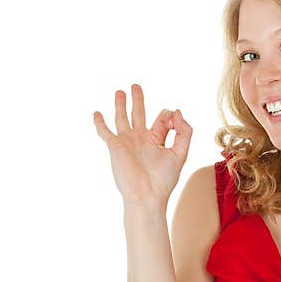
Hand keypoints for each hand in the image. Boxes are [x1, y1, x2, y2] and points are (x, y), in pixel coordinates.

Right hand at [93, 84, 191, 206]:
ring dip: (120, 105)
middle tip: (136, 86)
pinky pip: (105, 132)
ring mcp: (127, 142)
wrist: (146, 195)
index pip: (162, 121)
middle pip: (139, 114)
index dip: (170, 116)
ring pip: (122, 118)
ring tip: (120, 92)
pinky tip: (97, 113)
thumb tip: (176, 111)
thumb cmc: (163, 180)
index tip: (174, 120)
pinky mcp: (115, 146)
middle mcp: (141, 140)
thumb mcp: (180, 153)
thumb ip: (183, 132)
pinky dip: (100, 123)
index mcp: (157, 141)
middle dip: (138, 100)